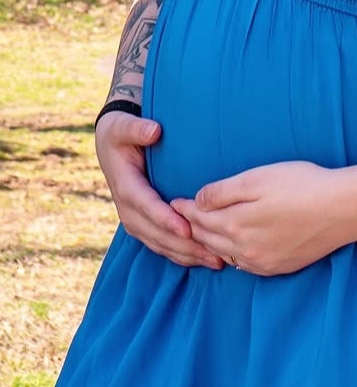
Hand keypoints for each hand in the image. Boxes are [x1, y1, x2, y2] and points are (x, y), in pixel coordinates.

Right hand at [95, 112, 224, 269]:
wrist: (109, 144)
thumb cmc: (121, 133)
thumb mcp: (123, 126)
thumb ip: (137, 128)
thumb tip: (154, 131)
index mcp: (125, 185)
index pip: (146, 206)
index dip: (166, 219)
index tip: (187, 229)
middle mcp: (128, 207)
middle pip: (156, 232)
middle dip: (184, 245)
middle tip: (213, 251)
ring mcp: (134, 219)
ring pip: (159, 244)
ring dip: (186, 254)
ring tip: (215, 260)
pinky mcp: (142, 224)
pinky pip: (160, 244)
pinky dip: (180, 254)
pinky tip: (203, 259)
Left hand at [171, 161, 351, 274]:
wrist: (344, 208)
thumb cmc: (302, 185)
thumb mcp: (258, 178)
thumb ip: (223, 191)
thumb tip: (197, 200)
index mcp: (236, 224)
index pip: (199, 218)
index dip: (185, 208)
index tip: (174, 202)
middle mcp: (245, 249)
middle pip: (209, 238)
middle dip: (192, 227)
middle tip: (180, 217)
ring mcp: (263, 262)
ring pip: (226, 255)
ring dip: (210, 243)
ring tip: (201, 233)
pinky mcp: (280, 267)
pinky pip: (245, 265)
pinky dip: (232, 255)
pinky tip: (233, 248)